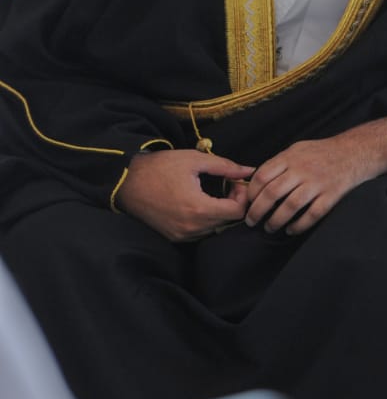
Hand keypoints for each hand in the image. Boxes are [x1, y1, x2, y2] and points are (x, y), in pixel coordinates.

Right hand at [119, 149, 254, 241]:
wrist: (125, 182)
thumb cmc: (159, 168)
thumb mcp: (194, 160)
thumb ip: (226, 166)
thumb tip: (249, 171)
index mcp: (199, 209)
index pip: (237, 212)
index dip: (242, 196)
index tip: (233, 183)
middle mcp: (192, 227)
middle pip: (228, 221)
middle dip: (233, 203)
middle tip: (226, 186)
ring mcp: (182, 235)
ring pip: (215, 229)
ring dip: (220, 213)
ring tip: (213, 194)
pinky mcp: (173, 238)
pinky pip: (200, 233)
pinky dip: (206, 221)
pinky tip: (200, 204)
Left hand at [245, 116, 386, 235]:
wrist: (357, 152)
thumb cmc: (324, 152)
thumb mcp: (298, 149)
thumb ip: (278, 163)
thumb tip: (257, 180)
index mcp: (290, 157)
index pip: (262, 177)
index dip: (251, 194)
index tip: (248, 204)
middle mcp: (302, 170)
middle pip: (272, 194)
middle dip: (258, 212)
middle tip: (252, 222)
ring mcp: (318, 183)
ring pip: (290, 207)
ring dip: (276, 221)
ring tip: (270, 228)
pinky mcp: (332, 195)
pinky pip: (312, 215)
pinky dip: (299, 225)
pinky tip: (291, 230)